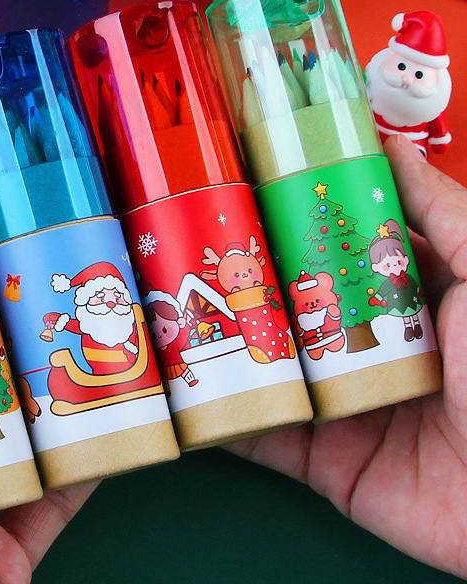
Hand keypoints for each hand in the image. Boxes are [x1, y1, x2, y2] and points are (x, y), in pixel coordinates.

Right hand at [227, 134, 466, 576]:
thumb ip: (443, 213)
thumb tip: (392, 148)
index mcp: (402, 299)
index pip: (328, 250)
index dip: (284, 221)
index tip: (239, 193)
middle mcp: (364, 345)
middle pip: (285, 304)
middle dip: (237, 280)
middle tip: (184, 250)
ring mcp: (338, 402)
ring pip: (263, 364)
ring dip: (217, 343)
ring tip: (169, 311)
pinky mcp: (323, 458)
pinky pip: (260, 433)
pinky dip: (220, 417)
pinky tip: (184, 391)